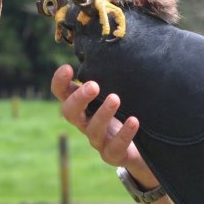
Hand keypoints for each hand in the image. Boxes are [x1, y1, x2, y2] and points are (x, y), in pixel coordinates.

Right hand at [51, 64, 156, 188]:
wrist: (143, 147)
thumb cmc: (126, 110)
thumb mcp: (115, 92)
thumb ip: (108, 77)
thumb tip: (112, 48)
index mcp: (81, 105)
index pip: (61, 93)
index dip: (59, 82)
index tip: (68, 68)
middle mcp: (84, 122)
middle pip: (69, 113)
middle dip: (79, 99)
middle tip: (93, 85)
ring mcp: (97, 140)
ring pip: (92, 130)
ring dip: (103, 114)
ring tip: (115, 99)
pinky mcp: (112, 155)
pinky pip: (114, 147)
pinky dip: (124, 134)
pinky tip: (134, 121)